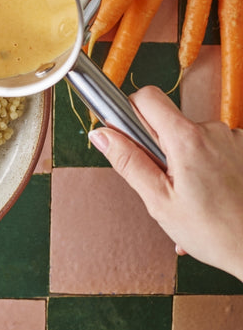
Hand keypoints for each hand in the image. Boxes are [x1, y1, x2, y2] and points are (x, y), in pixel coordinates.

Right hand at [89, 85, 242, 281]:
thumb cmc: (215, 232)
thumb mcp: (158, 200)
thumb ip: (128, 162)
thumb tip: (100, 135)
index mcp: (187, 139)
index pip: (147, 97)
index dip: (130, 112)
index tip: (128, 137)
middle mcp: (213, 131)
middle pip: (168, 120)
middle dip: (158, 146)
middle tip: (163, 182)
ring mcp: (233, 139)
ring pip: (189, 137)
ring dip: (182, 159)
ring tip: (189, 195)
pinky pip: (211, 148)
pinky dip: (203, 166)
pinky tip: (207, 194)